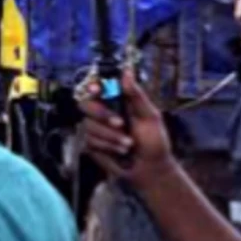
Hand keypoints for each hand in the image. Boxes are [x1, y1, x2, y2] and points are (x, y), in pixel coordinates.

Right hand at [77, 69, 172, 188]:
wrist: (149, 168)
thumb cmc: (154, 142)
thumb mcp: (150, 116)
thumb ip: (136, 95)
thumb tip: (127, 72)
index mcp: (118, 102)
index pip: (98, 87)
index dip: (93, 86)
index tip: (97, 89)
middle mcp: (103, 113)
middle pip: (86, 104)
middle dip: (102, 114)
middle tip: (121, 123)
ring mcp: (95, 129)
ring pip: (89, 125)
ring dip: (112, 136)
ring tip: (128, 145)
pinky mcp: (90, 145)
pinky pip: (90, 141)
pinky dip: (108, 146)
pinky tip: (120, 151)